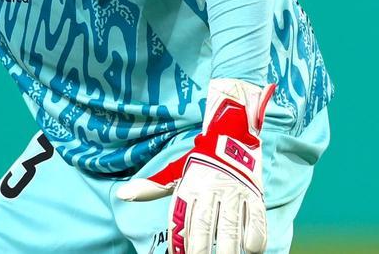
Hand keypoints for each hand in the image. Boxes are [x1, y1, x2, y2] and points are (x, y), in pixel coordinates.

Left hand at [117, 79, 275, 253]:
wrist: (232, 135)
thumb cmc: (200, 163)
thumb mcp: (175, 173)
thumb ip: (152, 187)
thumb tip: (122, 194)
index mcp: (189, 185)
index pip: (181, 218)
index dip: (179, 240)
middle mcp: (210, 188)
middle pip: (204, 223)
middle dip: (200, 246)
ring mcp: (234, 191)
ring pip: (231, 224)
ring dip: (228, 246)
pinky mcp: (254, 194)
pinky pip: (256, 218)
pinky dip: (254, 236)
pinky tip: (250, 249)